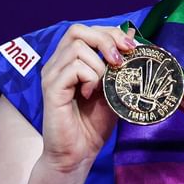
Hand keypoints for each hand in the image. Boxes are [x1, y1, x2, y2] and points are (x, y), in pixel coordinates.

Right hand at [39, 24, 135, 174]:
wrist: (78, 153)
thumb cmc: (93, 124)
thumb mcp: (114, 91)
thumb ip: (120, 69)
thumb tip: (132, 41)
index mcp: (70, 61)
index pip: (85, 31)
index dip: (110, 33)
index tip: (131, 48)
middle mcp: (58, 64)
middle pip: (77, 31)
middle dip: (106, 40)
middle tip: (121, 61)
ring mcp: (52, 75)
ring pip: (77, 49)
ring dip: (99, 66)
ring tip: (103, 87)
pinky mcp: (51, 89)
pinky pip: (73, 69)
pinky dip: (90, 78)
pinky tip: (92, 94)